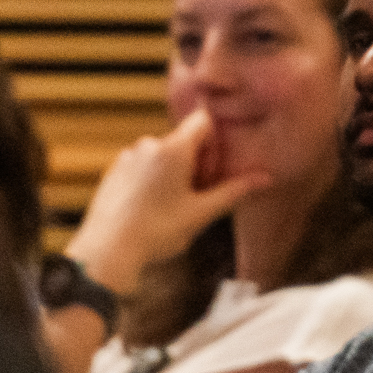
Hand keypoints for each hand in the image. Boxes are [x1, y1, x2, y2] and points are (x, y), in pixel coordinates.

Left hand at [63, 108, 270, 299]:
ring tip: (172, 209)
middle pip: (183, 141)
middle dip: (195, 164)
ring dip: (173, 174)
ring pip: (161, 156)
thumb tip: (265, 179)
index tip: (213, 171)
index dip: (215, 143)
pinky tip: (151, 211)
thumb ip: (234, 192)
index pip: (204, 121)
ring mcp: (127, 158)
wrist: (108, 251)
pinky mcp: (113, 172)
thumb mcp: (201, 213)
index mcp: (173, 149)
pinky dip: (151, 182)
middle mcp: (148, 145)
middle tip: (198, 197)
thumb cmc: (156, 232)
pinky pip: (141, 167)